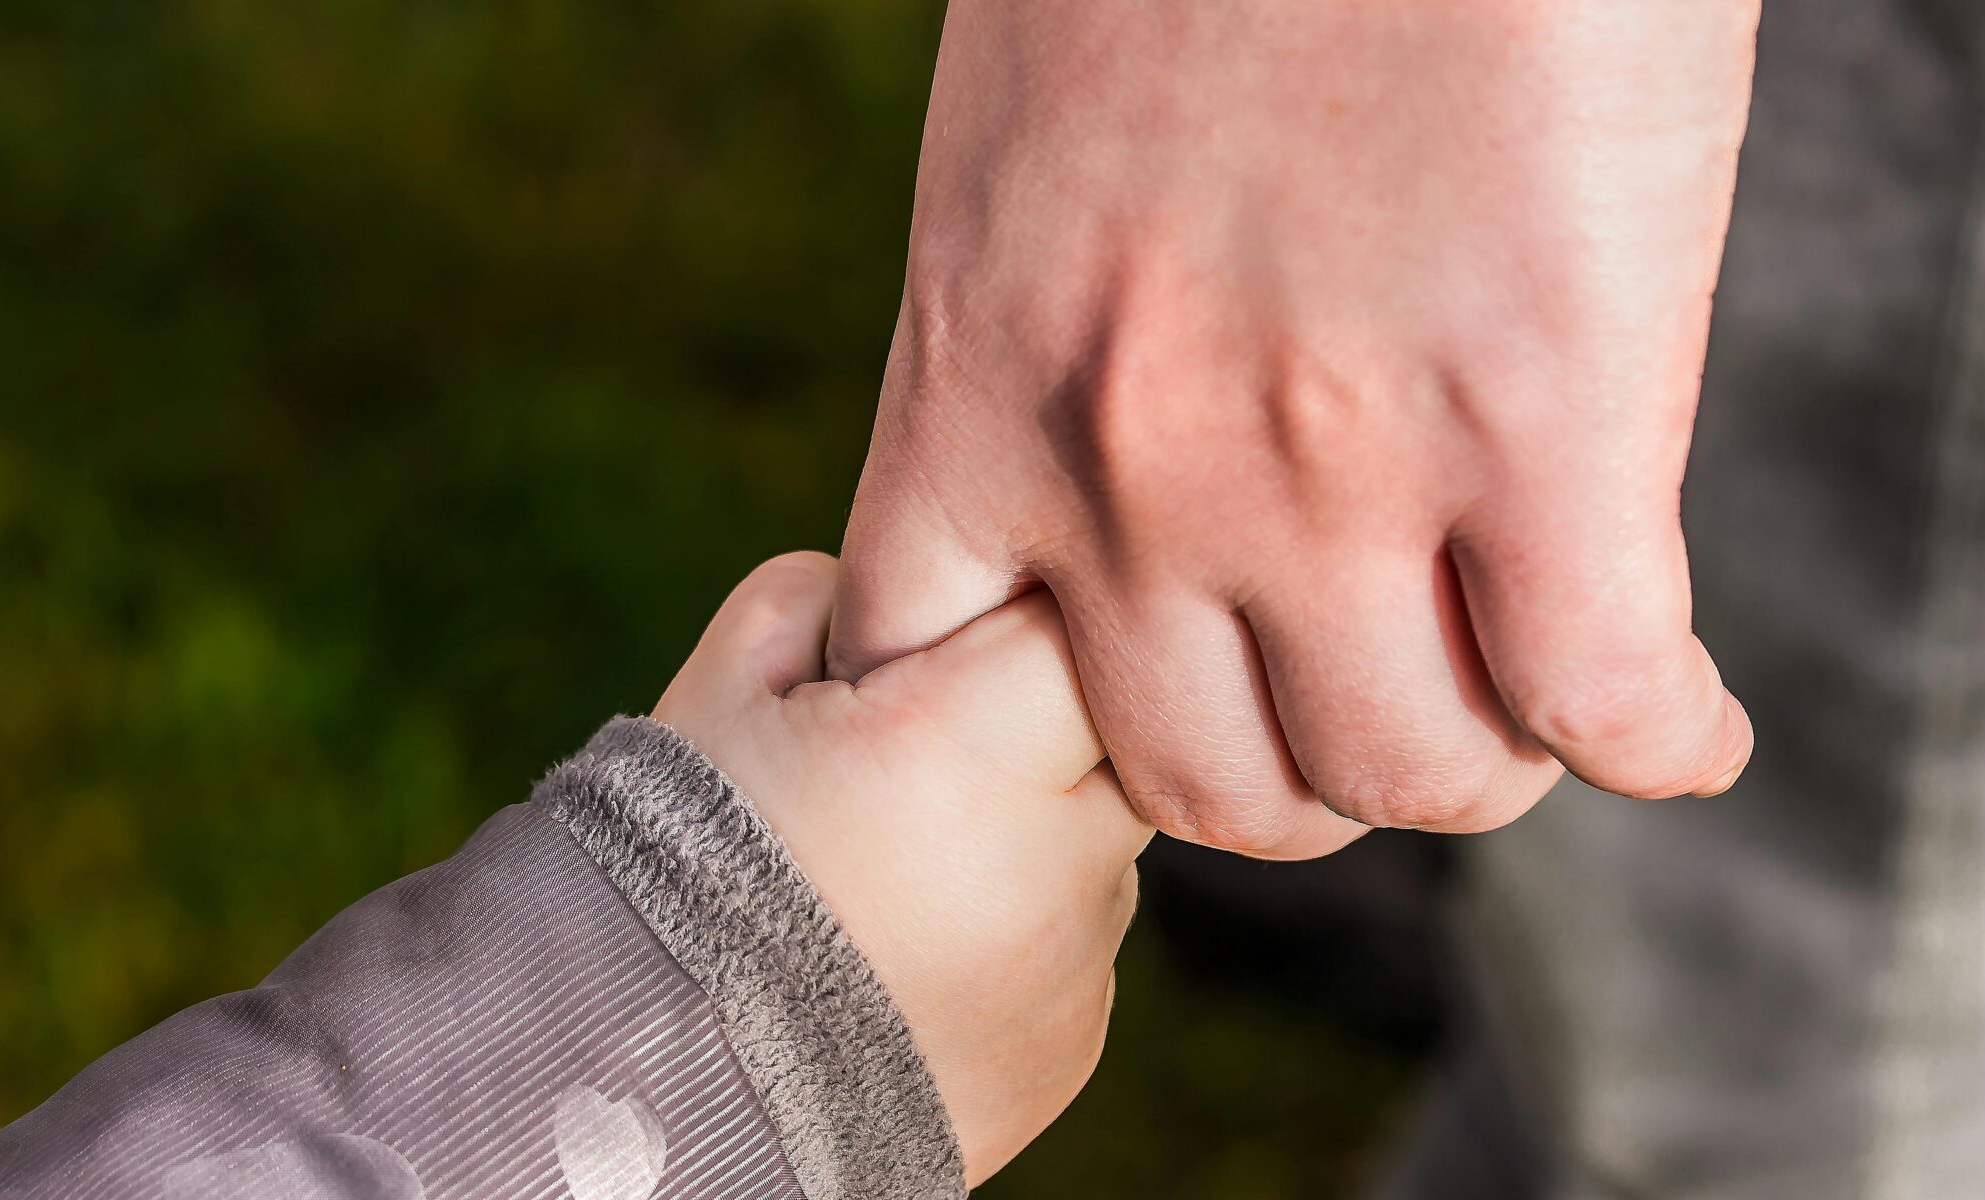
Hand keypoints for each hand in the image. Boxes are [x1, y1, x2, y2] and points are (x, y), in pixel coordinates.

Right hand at [655, 554, 1148, 1185]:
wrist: (656, 1096)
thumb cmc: (671, 871)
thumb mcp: (719, 695)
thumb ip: (821, 601)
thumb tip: (893, 592)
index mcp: (967, 746)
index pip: (1075, 623)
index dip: (1011, 614)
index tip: (948, 643)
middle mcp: (1053, 857)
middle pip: (1115, 731)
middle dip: (1036, 720)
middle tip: (921, 753)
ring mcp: (1075, 960)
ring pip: (1097, 840)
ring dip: (1027, 829)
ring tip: (894, 870)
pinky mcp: (1073, 1039)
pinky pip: (1073, 939)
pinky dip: (1014, 927)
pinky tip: (907, 949)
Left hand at [831, 0, 1758, 856]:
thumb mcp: (1025, 162)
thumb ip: (1049, 339)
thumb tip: (1126, 463)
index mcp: (981, 384)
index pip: (936, 686)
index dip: (1037, 739)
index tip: (1133, 699)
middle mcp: (1130, 470)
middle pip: (1204, 784)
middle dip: (1295, 773)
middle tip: (1370, 700)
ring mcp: (1330, 467)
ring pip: (1403, 777)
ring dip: (1473, 762)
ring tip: (1522, 698)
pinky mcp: (1540, 421)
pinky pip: (1599, 699)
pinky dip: (1656, 741)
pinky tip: (1677, 719)